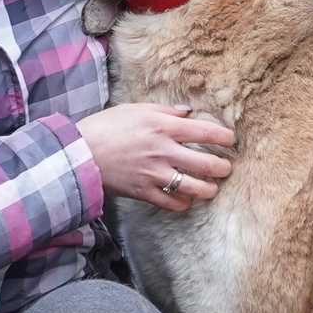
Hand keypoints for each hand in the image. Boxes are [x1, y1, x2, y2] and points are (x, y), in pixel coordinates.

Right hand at [77, 103, 235, 212]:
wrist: (80, 152)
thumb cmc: (107, 126)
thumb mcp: (136, 109)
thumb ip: (165, 110)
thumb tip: (187, 112)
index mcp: (163, 127)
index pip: (206, 133)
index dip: (225, 138)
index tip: (231, 140)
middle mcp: (164, 151)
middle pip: (207, 164)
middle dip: (223, 168)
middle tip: (226, 168)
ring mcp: (155, 174)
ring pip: (195, 188)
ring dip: (209, 189)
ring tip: (211, 187)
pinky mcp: (144, 192)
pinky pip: (173, 203)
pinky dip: (184, 203)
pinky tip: (187, 199)